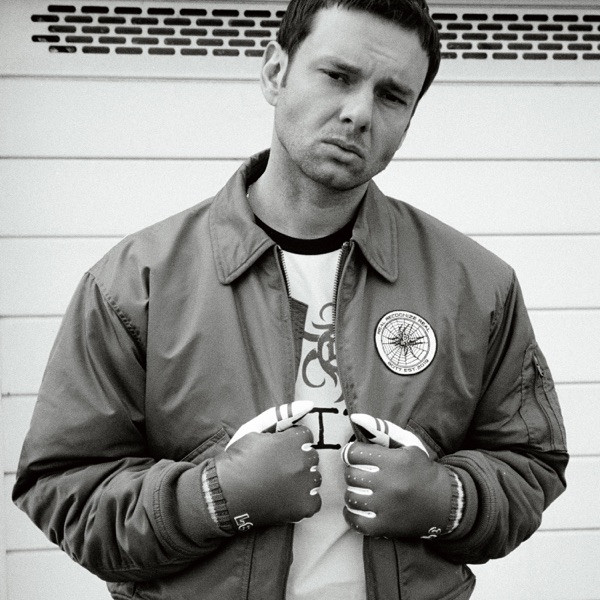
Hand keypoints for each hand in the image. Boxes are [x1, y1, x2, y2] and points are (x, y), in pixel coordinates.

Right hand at [214, 404, 320, 531]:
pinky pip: (314, 499)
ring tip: (279, 484)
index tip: (275, 451)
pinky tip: (285, 498)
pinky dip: (302, 499)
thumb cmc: (238, 458)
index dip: (289, 442)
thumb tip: (310, 404)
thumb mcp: (255, 429)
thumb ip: (283, 414)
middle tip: (276, 468)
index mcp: (294, 441)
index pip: (305, 436)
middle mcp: (303, 462)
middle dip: (297, 459)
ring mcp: (306, 486)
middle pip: (311, 456)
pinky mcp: (305, 506)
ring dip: (301, 479)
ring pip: (314, 477)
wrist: (224, 495)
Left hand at [342, 418, 452, 538]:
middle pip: (350, 475)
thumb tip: (355, 417)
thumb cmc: (421, 469)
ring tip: (364, 490)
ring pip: (350, 497)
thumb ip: (380, 429)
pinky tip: (361, 507)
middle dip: (354, 471)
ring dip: (354, 492)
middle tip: (364, 473)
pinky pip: (355, 521)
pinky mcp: (384, 526)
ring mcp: (385, 508)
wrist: (444, 503)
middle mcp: (388, 484)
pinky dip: (352, 514)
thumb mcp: (407, 444)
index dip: (353, 453)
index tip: (360, 456)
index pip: (353, 453)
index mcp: (394, 461)